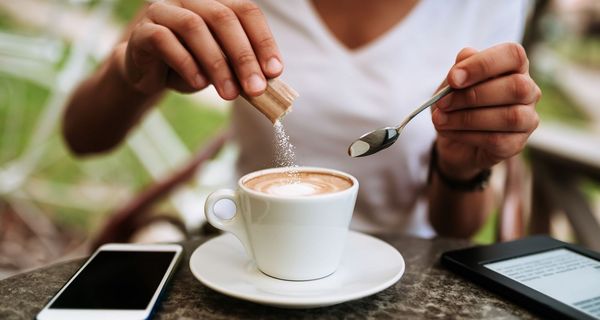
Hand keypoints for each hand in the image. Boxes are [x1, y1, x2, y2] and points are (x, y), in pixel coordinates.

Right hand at [118, 0, 282, 97]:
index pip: (246, 11)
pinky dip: (186, 63)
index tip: (275, 71)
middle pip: (223, 17)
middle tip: (256, 88)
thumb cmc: (193, 68)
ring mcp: (164, 10)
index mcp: (216, 3)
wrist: (150, 76)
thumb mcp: (223, 68)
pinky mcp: (143, 30)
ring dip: (217, 64)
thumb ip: (242, 69)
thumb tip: (267, 83)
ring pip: (194, 27)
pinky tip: (199, 83)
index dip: (263, 40)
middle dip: (243, 56)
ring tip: (230, 94)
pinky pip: (164, 40)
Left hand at [432, 43, 540, 179]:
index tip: (453, 78)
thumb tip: (466, 55)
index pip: (513, 54)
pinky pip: (496, 140)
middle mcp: (528, 91)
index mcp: (514, 67)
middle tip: (442, 103)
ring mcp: (527, 119)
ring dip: (467, 118)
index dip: (483, 64)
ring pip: (509, 116)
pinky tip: (448, 131)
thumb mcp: (452, 84)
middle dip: (473, 95)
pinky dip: (466, 135)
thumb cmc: (457, 104)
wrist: (454, 141)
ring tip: (440, 119)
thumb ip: (460, 68)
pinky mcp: (516, 144)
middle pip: (516, 86)